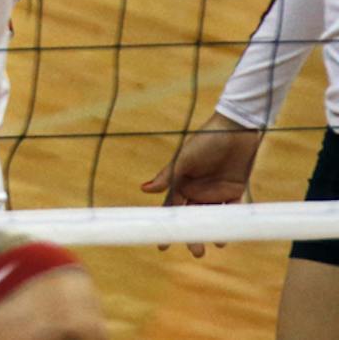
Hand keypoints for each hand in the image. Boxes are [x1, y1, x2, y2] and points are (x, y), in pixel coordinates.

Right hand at [141, 112, 262, 257]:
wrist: (235, 129)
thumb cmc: (205, 140)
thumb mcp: (184, 158)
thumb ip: (168, 176)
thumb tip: (145, 190)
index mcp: (182, 183)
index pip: (172, 209)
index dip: (168, 226)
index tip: (162, 246)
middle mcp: (198, 190)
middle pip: (194, 218)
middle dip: (193, 236)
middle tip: (196, 252)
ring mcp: (217, 192)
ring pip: (214, 218)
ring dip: (214, 231)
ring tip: (218, 244)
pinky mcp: (236, 190)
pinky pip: (235, 210)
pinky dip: (233, 222)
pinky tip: (232, 232)